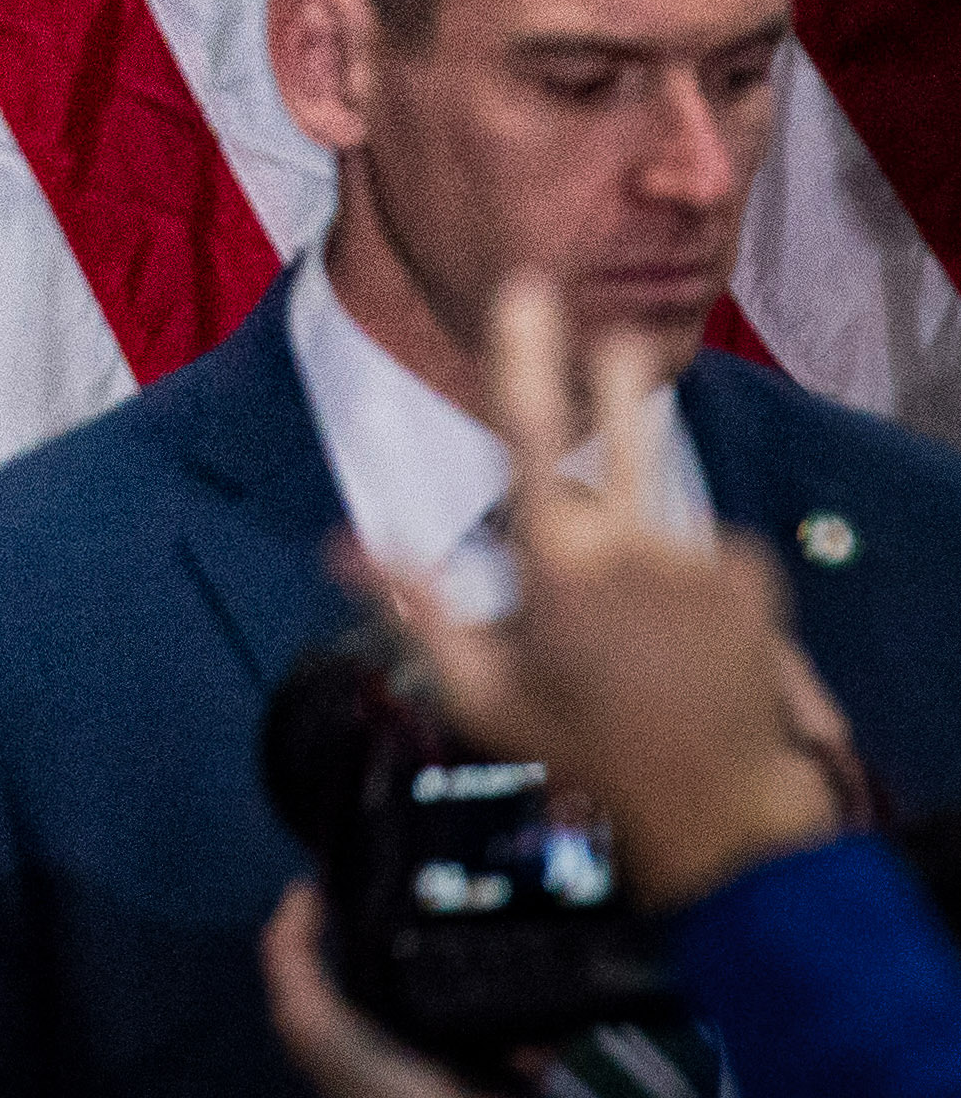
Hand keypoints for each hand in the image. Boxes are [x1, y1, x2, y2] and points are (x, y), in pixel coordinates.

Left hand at [260, 884, 538, 1097]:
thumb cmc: (374, 1086)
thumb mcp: (307, 1017)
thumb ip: (290, 956)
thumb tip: (301, 890)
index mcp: (362, 1018)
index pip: (370, 953)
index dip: (381, 913)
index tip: (409, 866)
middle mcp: (414, 1033)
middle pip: (436, 970)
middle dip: (455, 936)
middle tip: (483, 888)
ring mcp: (469, 1055)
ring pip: (491, 996)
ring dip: (507, 970)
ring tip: (525, 918)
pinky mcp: (516, 1075)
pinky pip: (537, 1032)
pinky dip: (548, 1014)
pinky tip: (556, 974)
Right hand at [360, 274, 849, 906]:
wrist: (719, 805)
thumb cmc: (581, 750)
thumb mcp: (481, 692)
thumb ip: (415, 607)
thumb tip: (341, 544)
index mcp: (556, 567)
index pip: (531, 439)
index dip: (527, 357)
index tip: (528, 291)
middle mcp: (632, 548)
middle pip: (626, 436)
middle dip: (616, 381)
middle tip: (613, 335)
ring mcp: (700, 558)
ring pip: (656, 514)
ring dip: (641, 542)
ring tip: (640, 621)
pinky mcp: (755, 574)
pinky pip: (707, 547)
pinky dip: (691, 572)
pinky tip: (685, 626)